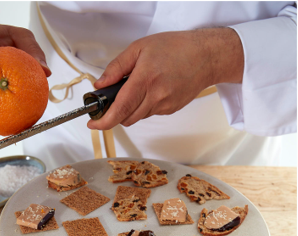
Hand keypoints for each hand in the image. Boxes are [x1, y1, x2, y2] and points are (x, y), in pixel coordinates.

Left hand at [87, 29, 243, 130]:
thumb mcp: (140, 48)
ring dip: (130, 109)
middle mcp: (155, 96)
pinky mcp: (170, 110)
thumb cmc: (175, 48)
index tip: (93, 124)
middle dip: (115, 113)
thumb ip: (117, 68)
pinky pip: (150, 113)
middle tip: (112, 100)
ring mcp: (164, 106)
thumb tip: (101, 84)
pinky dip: (144, 106)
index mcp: (145, 79)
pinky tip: (151, 90)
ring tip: (137, 88)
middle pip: (126, 118)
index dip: (103, 121)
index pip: (119, 109)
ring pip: (138, 117)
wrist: (205, 57)